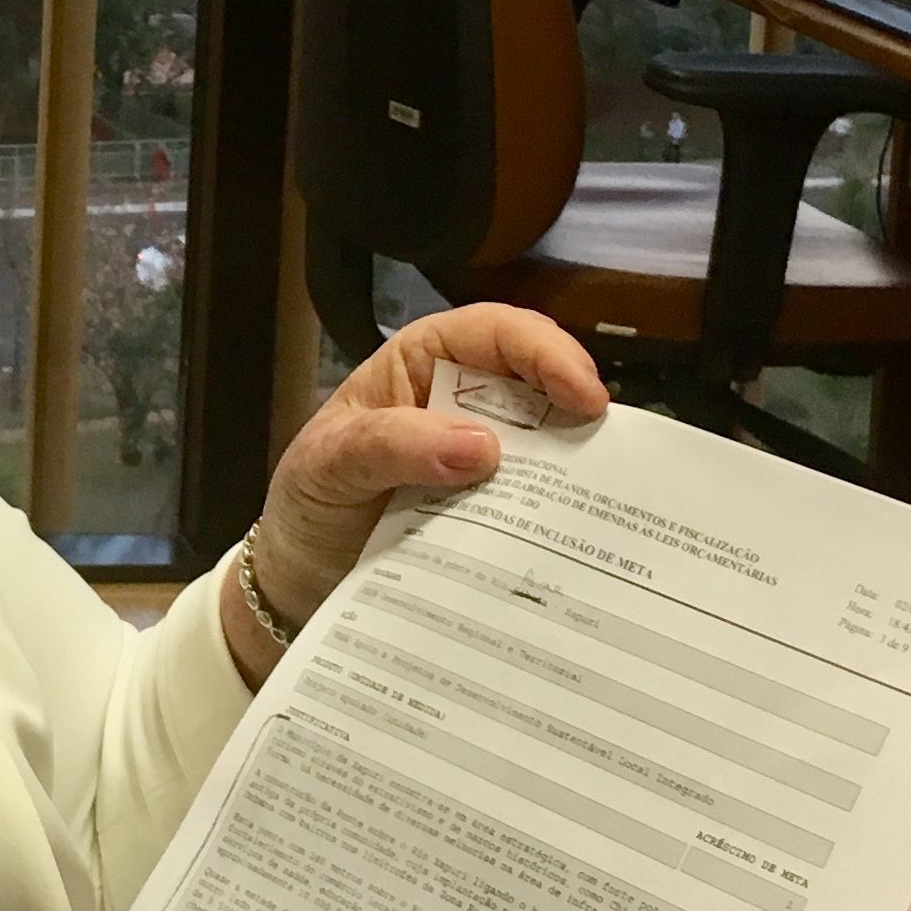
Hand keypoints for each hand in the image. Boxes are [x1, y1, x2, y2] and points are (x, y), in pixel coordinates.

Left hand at [219, 305, 606, 686]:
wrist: (298, 578)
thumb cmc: (309, 502)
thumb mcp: (327, 464)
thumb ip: (387, 445)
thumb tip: (480, 446)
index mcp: (421, 365)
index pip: (495, 332)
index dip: (545, 352)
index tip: (585, 397)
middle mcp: (463, 405)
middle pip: (540, 386)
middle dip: (581, 413)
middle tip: (613, 457)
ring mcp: (484, 463)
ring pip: (551, 449)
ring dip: (581, 470)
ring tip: (607, 503)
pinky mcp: (495, 516)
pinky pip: (540, 509)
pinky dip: (562, 521)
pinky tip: (578, 543)